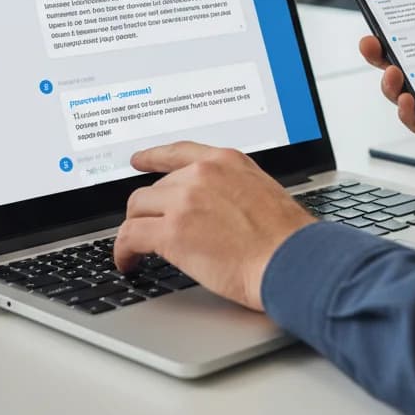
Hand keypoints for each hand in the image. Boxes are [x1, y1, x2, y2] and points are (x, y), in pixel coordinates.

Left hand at [113, 142, 315, 310]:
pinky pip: (130, 236)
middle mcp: (202, 174)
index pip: (179, 151)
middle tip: (150, 231)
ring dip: (135, 228)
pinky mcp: (172, 232)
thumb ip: (231, 189)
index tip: (138, 160)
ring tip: (135, 249)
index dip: (153, 156)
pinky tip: (128, 262)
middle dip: (152, 211)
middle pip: (155, 187)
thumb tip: (213, 207)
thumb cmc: (286, 238)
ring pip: (137, 208)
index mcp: (226, 161)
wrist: (291, 260)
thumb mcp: (261, 192)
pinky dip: (123, 251)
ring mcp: (184, 201)